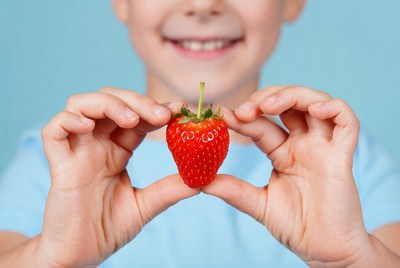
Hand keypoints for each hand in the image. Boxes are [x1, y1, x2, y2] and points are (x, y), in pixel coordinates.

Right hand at [40, 88, 198, 266]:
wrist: (80, 256)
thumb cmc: (108, 229)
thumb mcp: (145, 205)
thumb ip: (169, 189)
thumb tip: (201, 179)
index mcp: (116, 151)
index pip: (136, 118)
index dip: (155, 109)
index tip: (180, 108)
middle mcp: (96, 144)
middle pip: (111, 102)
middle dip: (137, 101)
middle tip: (162, 114)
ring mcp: (76, 151)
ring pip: (81, 105)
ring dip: (109, 104)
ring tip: (131, 119)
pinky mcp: (58, 164)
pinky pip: (54, 130)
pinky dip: (70, 119)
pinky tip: (89, 127)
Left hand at [204, 86, 368, 265]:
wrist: (323, 250)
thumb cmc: (295, 226)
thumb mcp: (258, 203)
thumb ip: (232, 189)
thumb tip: (200, 181)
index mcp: (284, 152)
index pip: (261, 125)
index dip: (242, 117)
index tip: (219, 115)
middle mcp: (303, 144)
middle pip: (288, 104)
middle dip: (265, 98)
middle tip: (244, 110)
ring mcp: (324, 147)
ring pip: (315, 102)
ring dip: (291, 95)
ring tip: (268, 106)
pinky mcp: (343, 155)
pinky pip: (346, 120)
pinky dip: (331, 108)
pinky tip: (312, 110)